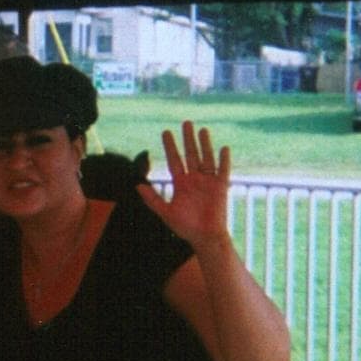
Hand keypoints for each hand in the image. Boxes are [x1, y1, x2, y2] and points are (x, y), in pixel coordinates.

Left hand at [137, 120, 231, 247]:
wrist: (204, 238)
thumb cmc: (185, 227)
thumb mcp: (166, 212)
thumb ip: (152, 199)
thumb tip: (137, 185)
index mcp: (181, 183)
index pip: (174, 160)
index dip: (170, 146)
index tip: (166, 132)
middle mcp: (194, 179)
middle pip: (190, 154)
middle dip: (187, 139)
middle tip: (185, 123)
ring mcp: (208, 182)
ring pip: (206, 158)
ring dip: (204, 145)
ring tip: (202, 130)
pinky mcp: (220, 187)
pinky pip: (223, 171)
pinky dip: (223, 161)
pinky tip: (223, 149)